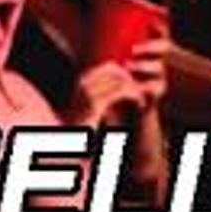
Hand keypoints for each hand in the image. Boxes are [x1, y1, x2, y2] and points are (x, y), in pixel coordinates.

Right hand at [69, 36, 171, 204]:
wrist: (70, 144)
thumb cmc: (83, 127)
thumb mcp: (90, 106)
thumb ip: (101, 94)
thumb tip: (119, 83)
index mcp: (82, 81)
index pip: (109, 67)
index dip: (125, 74)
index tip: (133, 87)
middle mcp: (83, 83)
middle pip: (116, 71)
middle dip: (131, 80)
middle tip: (140, 93)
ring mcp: (89, 92)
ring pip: (121, 80)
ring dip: (135, 89)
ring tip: (140, 101)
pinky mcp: (96, 104)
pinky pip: (122, 92)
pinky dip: (135, 96)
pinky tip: (139, 105)